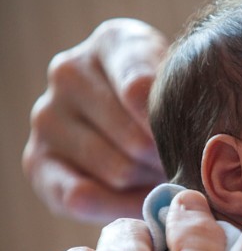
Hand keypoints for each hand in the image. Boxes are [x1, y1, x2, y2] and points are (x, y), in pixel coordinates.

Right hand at [23, 18, 168, 222]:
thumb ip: (183, 108)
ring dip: (149, 186)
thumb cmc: (172, 105)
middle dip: (168, 164)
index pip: (143, 89)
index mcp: (114, 43)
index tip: (197, 148)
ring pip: (117, 171)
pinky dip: (120, 207)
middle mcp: (70, 72)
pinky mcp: (37, 161)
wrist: (141, 127)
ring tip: (165, 178)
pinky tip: (141, 202)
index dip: (172, 130)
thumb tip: (184, 150)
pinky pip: (82, 198)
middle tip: (188, 171)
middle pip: (136, 140)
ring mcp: (47, 116)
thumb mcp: (185, 92)